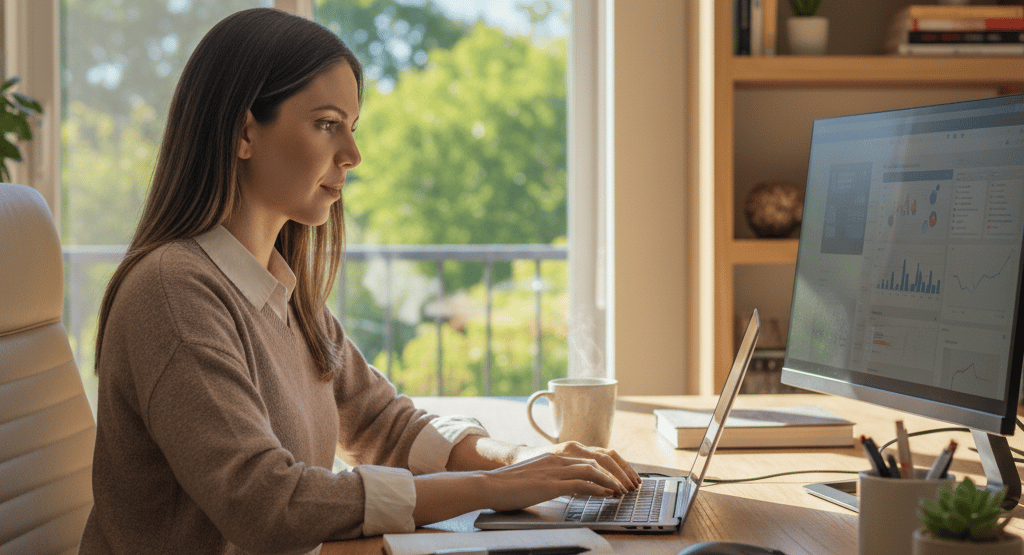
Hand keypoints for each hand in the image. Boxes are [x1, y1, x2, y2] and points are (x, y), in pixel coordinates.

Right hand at [478, 451, 630, 511]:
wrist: (489, 485)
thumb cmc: (511, 484)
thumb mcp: (539, 476)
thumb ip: (557, 477)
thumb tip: (576, 488)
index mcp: (557, 454)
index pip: (595, 454)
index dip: (614, 465)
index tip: (626, 476)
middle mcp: (558, 457)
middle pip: (599, 459)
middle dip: (619, 472)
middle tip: (632, 485)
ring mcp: (554, 469)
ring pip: (593, 470)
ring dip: (612, 481)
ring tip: (624, 491)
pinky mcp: (549, 483)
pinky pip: (580, 483)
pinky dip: (598, 488)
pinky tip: (607, 495)